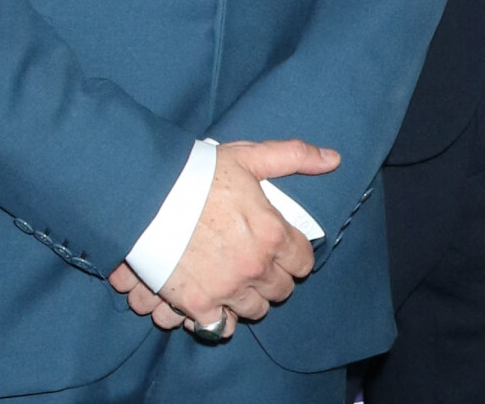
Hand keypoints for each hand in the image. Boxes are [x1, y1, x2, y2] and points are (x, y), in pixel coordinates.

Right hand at [108, 138, 339, 335]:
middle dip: (275, 277)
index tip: (284, 249)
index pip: (303, 261)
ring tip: (239, 280)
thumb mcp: (251, 157)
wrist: (150, 196)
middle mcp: (255, 266)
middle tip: (260, 263)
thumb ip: (295, 157)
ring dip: (252, 297)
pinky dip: (223, 319)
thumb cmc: (201, 173)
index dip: (296, 255)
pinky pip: (222, 327)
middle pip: (282, 289)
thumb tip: (333, 159)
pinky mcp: (198, 304)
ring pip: (257, 310)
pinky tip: (218, 302)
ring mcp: (227, 289)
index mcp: (271, 232)